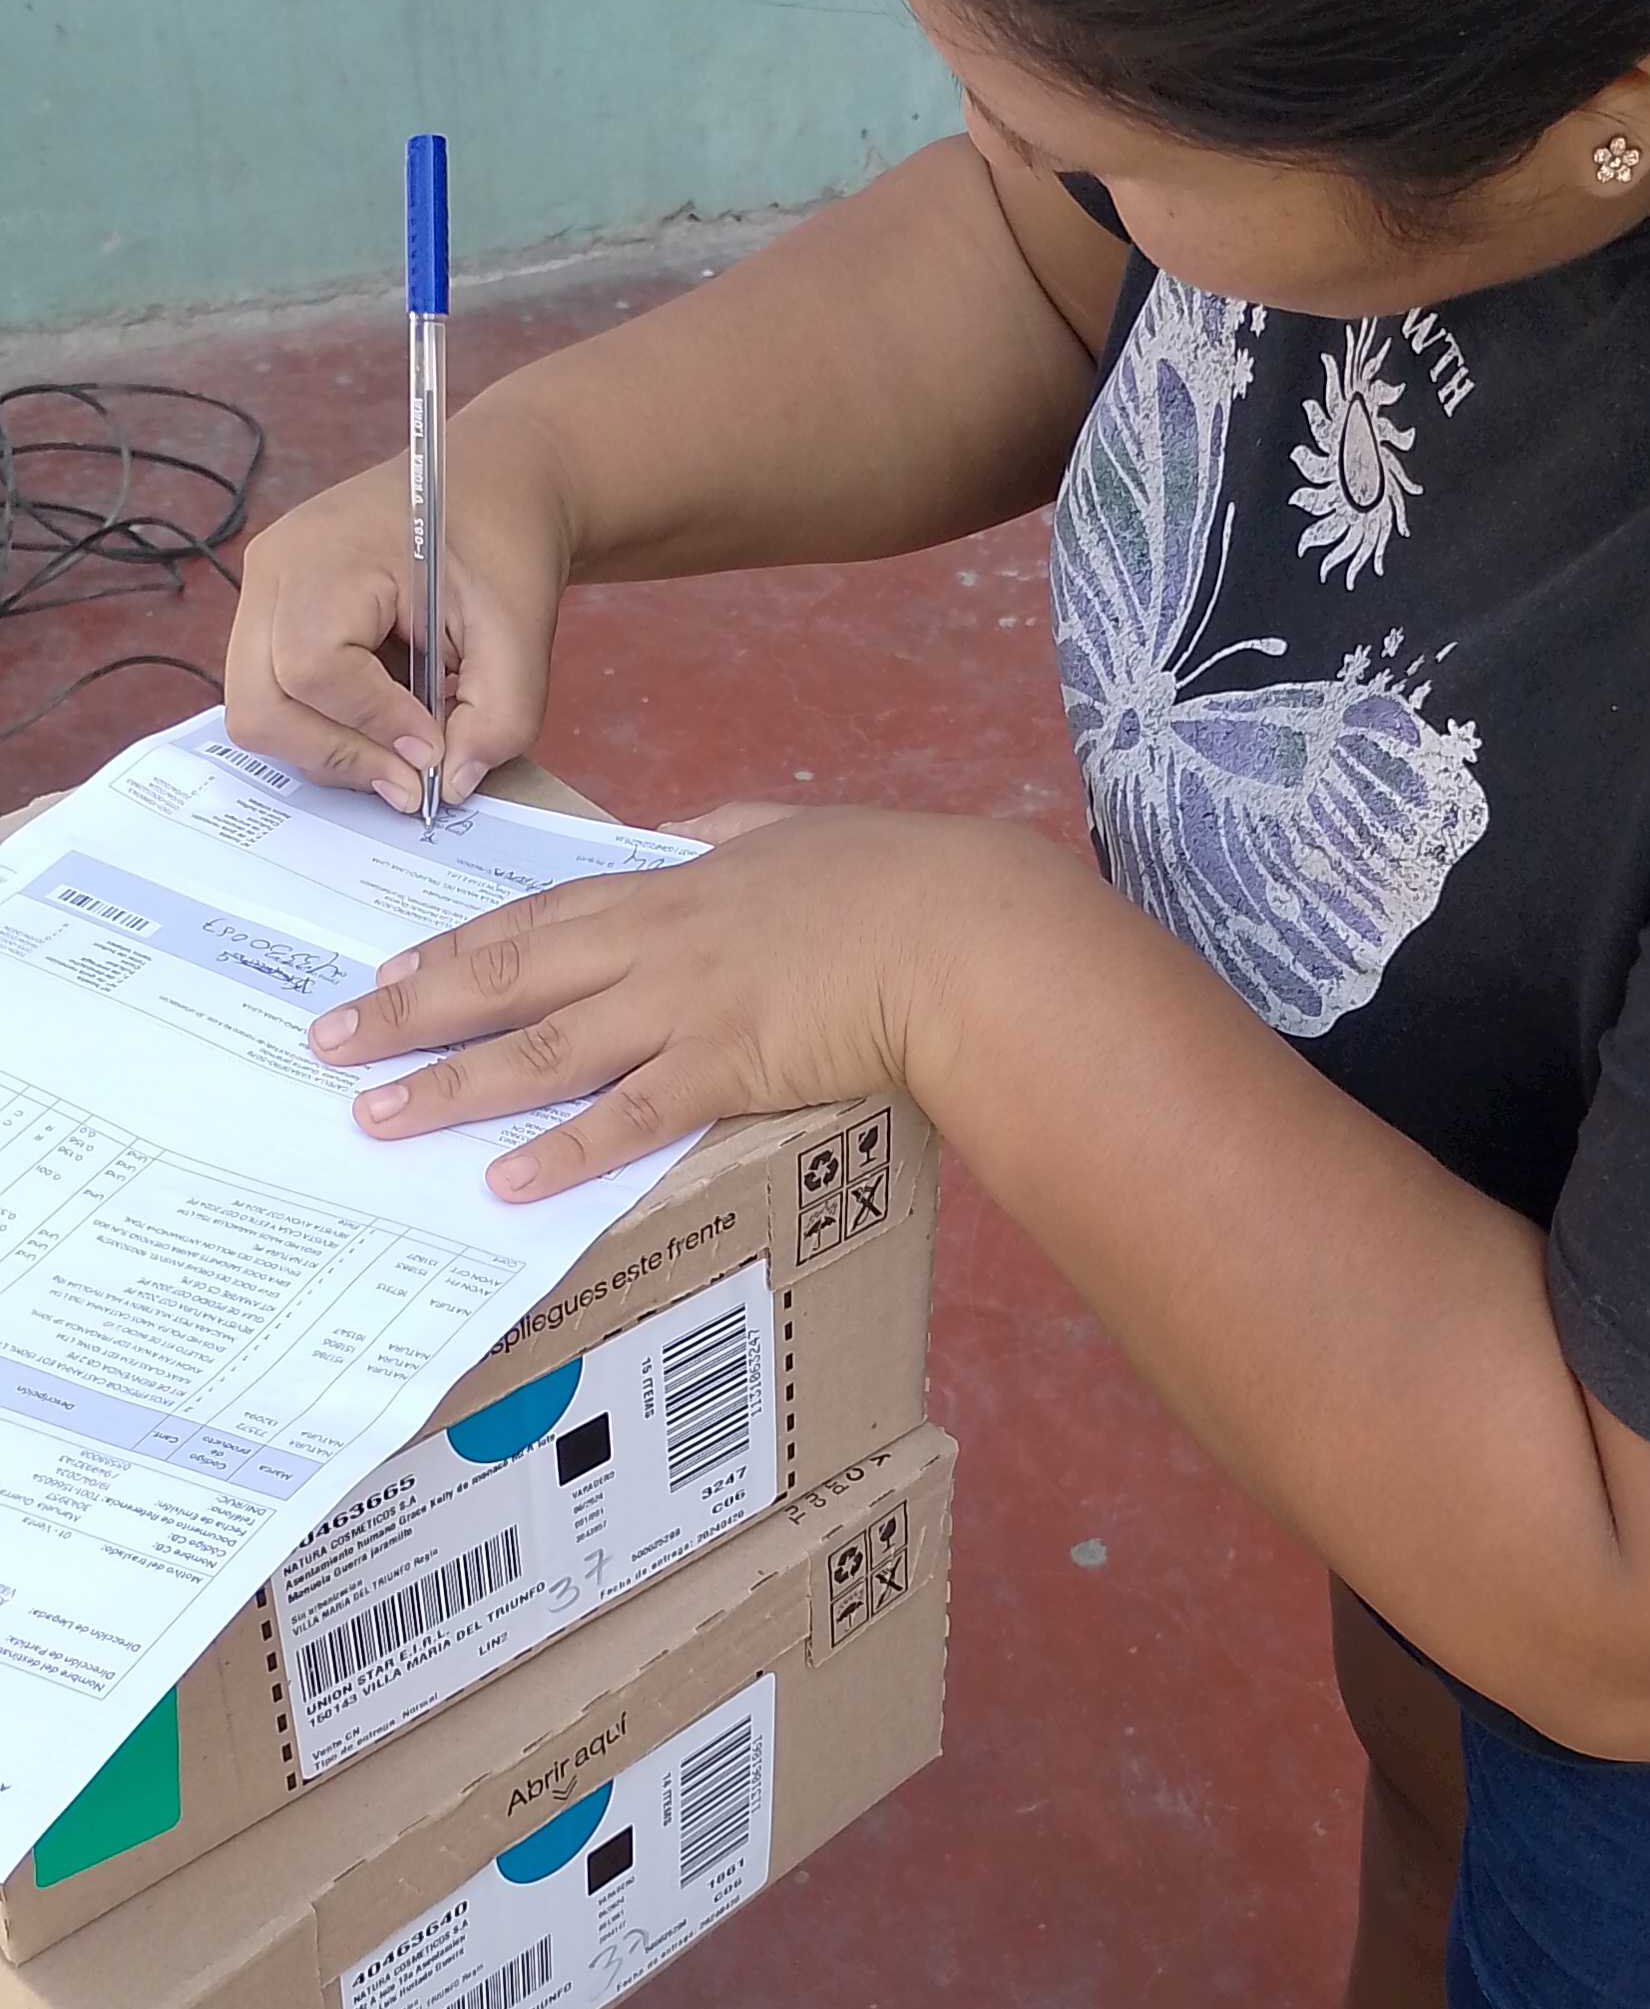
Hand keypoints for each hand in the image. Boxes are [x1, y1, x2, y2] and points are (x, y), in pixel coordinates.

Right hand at [225, 409, 571, 812]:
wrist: (491, 485)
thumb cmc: (502, 540)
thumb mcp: (522, 631)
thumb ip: (499, 717)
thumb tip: (446, 786)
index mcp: (327, 552)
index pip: (313, 668)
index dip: (372, 726)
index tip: (433, 749)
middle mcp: (274, 569)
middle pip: (261, 705)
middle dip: (337, 755)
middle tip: (410, 781)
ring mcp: (261, 593)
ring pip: (259, 712)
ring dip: (331, 746)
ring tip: (404, 743)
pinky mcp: (269, 617)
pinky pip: (274, 699)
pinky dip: (326, 727)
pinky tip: (385, 715)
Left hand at [308, 801, 1046, 1195]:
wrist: (961, 931)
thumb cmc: (898, 879)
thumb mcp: (795, 832)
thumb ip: (733, 832)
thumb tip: (698, 830)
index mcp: (672, 888)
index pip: (536, 920)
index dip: (453, 950)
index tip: (387, 972)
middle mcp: (657, 945)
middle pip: (506, 978)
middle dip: (407, 1012)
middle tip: (329, 1040)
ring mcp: (686, 1008)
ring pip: (542, 1050)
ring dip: (451, 1086)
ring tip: (377, 1116)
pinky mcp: (728, 1068)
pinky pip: (628, 1117)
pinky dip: (562, 1149)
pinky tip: (504, 1178)